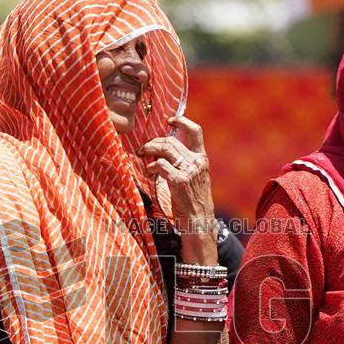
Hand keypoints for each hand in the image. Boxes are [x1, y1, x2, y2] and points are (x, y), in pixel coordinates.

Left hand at [139, 116, 215, 233]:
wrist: (200, 222)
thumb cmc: (193, 203)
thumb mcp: (193, 179)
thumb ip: (182, 165)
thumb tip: (162, 154)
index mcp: (202, 159)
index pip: (196, 131)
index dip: (182, 121)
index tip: (169, 120)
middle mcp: (197, 162)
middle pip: (171, 141)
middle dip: (153, 142)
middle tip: (142, 149)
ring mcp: (189, 171)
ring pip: (165, 149)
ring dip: (149, 151)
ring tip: (141, 157)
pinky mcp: (180, 181)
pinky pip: (160, 165)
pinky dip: (150, 167)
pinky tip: (148, 174)